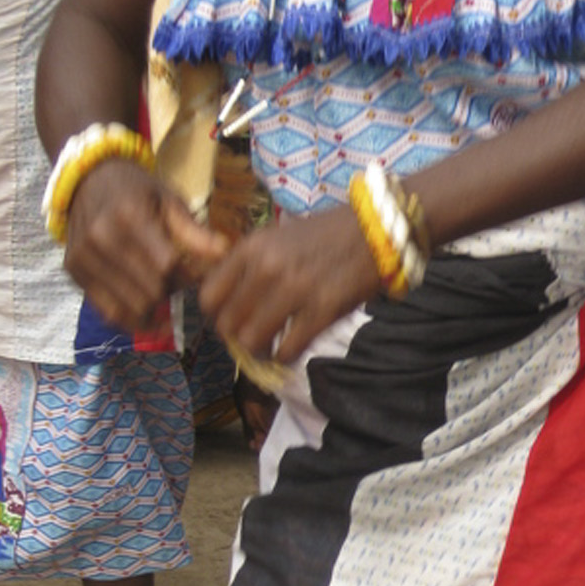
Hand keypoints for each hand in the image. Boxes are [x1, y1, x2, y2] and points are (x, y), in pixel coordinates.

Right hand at [64, 156, 226, 329]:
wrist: (88, 180)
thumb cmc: (137, 191)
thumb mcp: (169, 200)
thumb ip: (195, 231)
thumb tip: (225, 254)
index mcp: (128, 216)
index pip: (167, 266)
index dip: (188, 274)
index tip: (196, 270)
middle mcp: (100, 238)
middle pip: (151, 289)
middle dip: (172, 290)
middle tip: (179, 280)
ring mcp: (83, 257)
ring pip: (132, 305)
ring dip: (154, 305)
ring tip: (161, 288)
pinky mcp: (73, 272)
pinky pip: (108, 312)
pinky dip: (132, 317)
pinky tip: (148, 312)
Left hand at [196, 204, 381, 367]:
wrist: (375, 230)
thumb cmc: (325, 235)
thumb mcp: (277, 237)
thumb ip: (249, 264)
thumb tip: (227, 302)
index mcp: (252, 247)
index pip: (209, 296)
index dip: (216, 314)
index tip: (229, 319)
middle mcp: (268, 267)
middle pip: (228, 323)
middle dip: (236, 337)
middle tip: (251, 337)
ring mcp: (296, 289)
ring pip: (253, 341)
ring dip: (259, 350)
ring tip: (269, 348)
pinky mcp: (323, 310)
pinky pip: (288, 349)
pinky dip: (285, 355)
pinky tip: (290, 349)